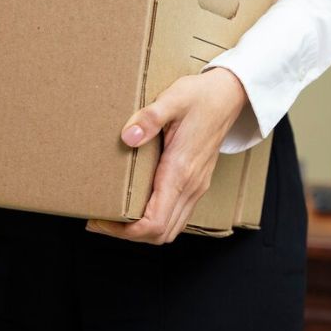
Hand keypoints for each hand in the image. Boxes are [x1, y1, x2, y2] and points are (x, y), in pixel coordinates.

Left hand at [86, 68, 247, 244]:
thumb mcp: (173, 99)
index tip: (101, 220)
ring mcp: (196, 187)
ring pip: (170, 229)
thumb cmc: (201, 97)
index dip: (125, 231)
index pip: (154, 222)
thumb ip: (150, 118)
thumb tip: (127, 137)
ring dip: (142, 231)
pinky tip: (137, 205)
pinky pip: (176, 216)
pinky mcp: (196, 183)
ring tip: (115, 216)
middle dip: (128, 234)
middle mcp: (191, 186)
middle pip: (160, 234)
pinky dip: (155, 221)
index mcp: (181, 171)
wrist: (229, 95)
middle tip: (101, 220)